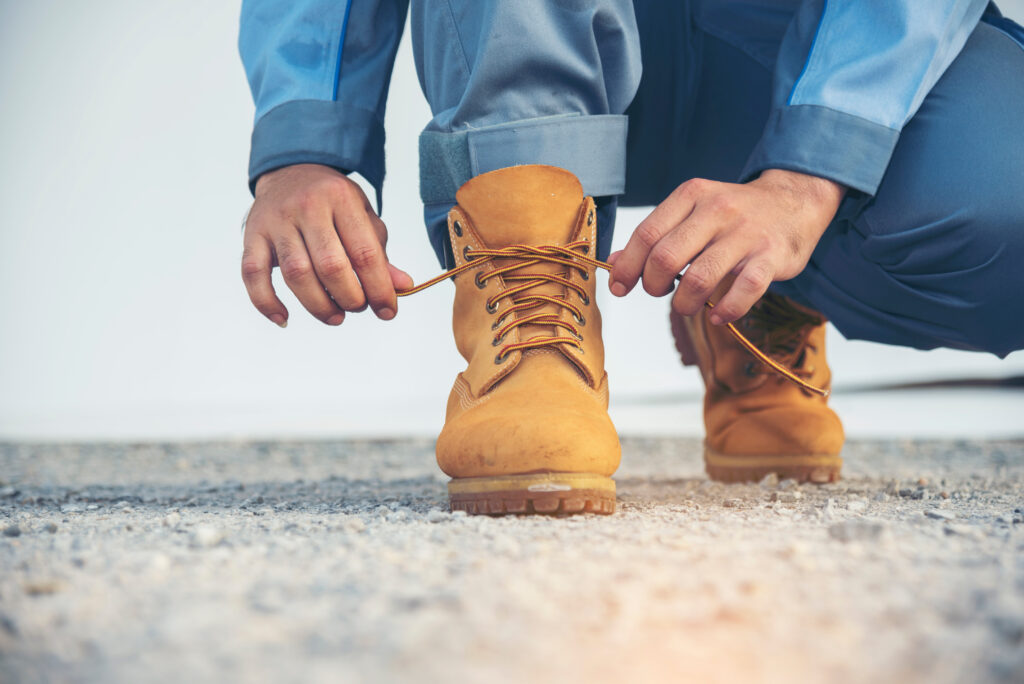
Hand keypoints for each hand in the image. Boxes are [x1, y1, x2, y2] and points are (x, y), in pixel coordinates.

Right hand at [241, 164, 412, 326]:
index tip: (387, 311)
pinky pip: (253, 274)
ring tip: (335, 316)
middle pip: (330, 266)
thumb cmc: (333, 202)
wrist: (291, 170)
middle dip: (350, 297)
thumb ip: (379, 253)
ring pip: (296, 274)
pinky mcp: (252, 235)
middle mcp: (307, 206)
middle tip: (358, 307)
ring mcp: (276, 220)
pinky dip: (266, 302)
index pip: (365, 252)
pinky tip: (284, 318)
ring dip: (318, 305)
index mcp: (342, 199)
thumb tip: (403, 287)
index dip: (379, 288)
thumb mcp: (363, 217)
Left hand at [608, 169, 843, 323]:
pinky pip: (743, 291)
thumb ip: (658, 234)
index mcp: (692, 195)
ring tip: (688, 306)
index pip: (647, 234)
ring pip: (699, 278)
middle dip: (654, 286)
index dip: (627, 266)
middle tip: (661, 293)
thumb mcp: (693, 210)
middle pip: (666, 257)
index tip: (620, 287)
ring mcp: (746, 233)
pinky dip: (725, 310)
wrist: (795, 201)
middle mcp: (717, 210)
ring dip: (685, 303)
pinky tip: (717, 314)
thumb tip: (615, 260)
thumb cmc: (734, 214)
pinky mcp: (772, 256)